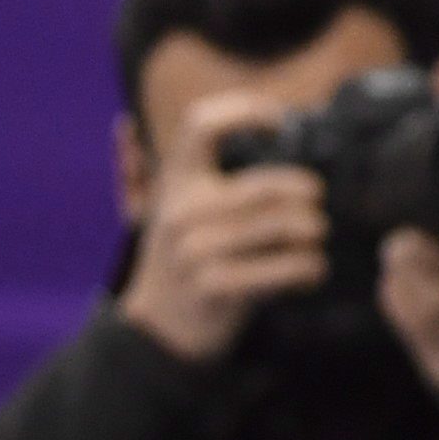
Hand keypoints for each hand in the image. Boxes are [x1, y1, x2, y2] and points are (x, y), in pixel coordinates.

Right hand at [115, 90, 333, 366]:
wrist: (159, 328)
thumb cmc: (178, 259)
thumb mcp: (163, 209)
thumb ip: (163, 170)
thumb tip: (122, 128)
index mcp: (175, 181)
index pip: (202, 124)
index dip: (245, 111)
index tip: (278, 124)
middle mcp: (182, 210)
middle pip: (269, 186)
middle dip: (308, 195)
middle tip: (316, 207)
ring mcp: (197, 250)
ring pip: (286, 227)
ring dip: (314, 234)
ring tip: (315, 240)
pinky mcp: (217, 286)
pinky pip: (287, 268)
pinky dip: (311, 269)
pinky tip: (311, 271)